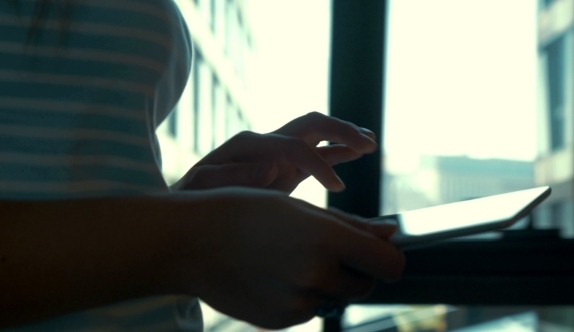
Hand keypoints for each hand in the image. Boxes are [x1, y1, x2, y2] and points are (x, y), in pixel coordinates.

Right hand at [164, 188, 404, 328]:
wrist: (190, 241)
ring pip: (336, 297)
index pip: (390, 264)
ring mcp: (297, 303)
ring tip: (289, 257)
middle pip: (366, 284)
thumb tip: (391, 234)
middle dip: (354, 268)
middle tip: (321, 247)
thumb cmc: (245, 212)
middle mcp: (315, 276)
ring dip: (326, 281)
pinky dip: (302, 294)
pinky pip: (310, 309)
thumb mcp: (299, 208)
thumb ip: (351, 225)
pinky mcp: (281, 321)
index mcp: (324, 239)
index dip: (386, 255)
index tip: (373, 248)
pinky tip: (274, 273)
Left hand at [173, 112, 376, 192]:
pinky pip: (315, 155)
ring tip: (372, 143)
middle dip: (341, 131)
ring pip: (317, 135)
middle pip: (311, 124)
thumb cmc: (192, 198)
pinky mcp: (282, 168)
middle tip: (369, 144)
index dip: (319, 163)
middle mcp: (266, 143)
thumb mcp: (203, 187)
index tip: (338, 188)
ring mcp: (276, 153)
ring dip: (345, 137)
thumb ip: (233, 175)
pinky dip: (337, 153)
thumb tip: (270, 167)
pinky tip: (357, 155)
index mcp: (250, 144)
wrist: (187, 206)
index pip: (294, 145)